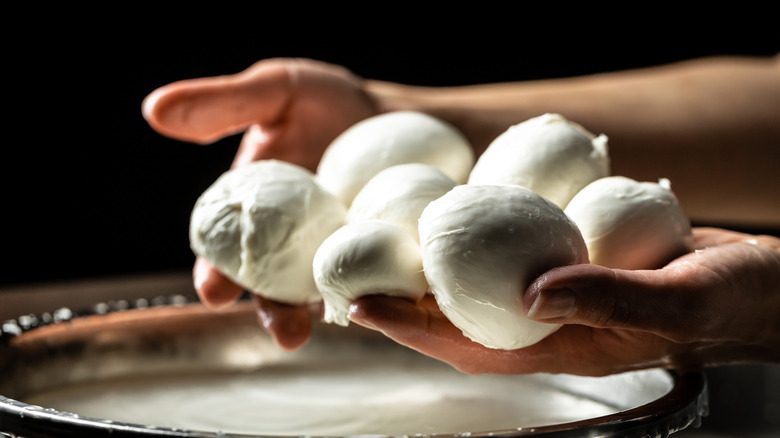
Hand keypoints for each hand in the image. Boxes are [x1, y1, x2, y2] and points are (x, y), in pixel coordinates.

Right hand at [143, 58, 379, 348]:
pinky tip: (386, 299)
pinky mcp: (377, 256)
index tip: (214, 290)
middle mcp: (290, 245)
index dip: (216, 273)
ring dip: (328, 313)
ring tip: (336, 326)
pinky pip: (374, 277)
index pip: (226, 252)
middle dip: (275, 311)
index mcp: (255, 214)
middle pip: (275, 287)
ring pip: (323, 292)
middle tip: (285, 332)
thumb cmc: (324, 104)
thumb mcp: (276, 91)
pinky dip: (376, 289)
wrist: (392, 115)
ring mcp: (335, 254)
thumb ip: (223, 104)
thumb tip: (155, 110)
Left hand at [349, 227, 779, 374]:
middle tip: (348, 274)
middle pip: (458, 318)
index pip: (468, 343)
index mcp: (565, 344)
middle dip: (401, 300)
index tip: (359, 307)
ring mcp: (558, 294)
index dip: (409, 327)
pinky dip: (478, 240)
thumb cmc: (735, 299)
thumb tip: (532, 292)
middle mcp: (550, 323)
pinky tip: (457, 216)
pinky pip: (512, 255)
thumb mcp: (682, 296)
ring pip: (478, 287)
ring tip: (384, 244)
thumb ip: (610, 298)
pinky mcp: (572, 264)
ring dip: (431, 270)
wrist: (765, 285)